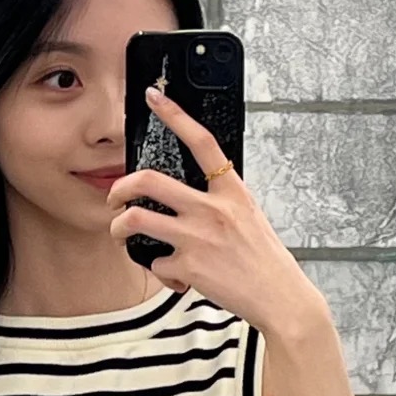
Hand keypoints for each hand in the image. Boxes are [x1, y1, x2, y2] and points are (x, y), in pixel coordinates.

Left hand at [106, 84, 326, 336]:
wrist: (281, 298)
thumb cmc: (264, 260)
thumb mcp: (249, 217)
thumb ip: (219, 203)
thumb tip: (186, 202)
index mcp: (231, 191)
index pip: (201, 142)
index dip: (175, 115)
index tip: (154, 97)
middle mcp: (212, 209)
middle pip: (148, 181)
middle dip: (120, 187)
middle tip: (114, 197)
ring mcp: (198, 237)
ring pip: (135, 220)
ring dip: (118, 228)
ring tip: (121, 234)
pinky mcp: (189, 266)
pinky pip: (156, 263)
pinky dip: (161, 273)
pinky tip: (176, 278)